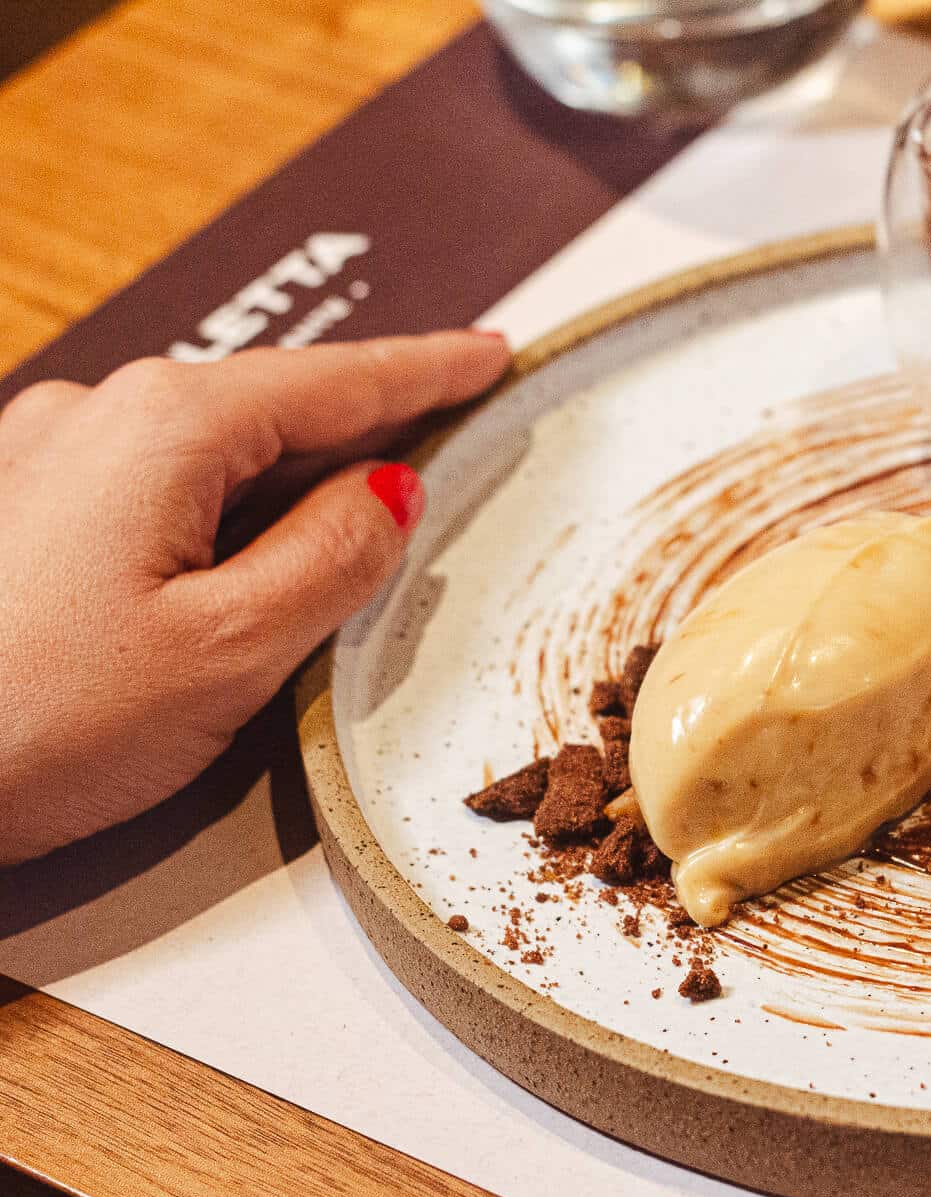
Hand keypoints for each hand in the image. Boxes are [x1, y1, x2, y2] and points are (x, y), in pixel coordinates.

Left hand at [0, 333, 507, 864]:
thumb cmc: (34, 719)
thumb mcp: (230, 651)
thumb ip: (331, 559)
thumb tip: (388, 491)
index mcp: (166, 428)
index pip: (336, 382)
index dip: (428, 368)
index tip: (492, 352)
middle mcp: (97, 416)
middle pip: (272, 407)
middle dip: (361, 427)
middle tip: (443, 441)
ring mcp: (42, 455)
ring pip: (209, 452)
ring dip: (284, 485)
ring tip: (341, 541)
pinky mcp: (15, 508)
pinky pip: (153, 486)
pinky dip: (216, 514)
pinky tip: (231, 571)